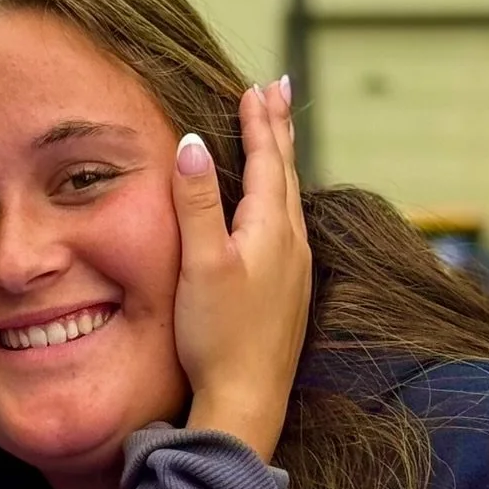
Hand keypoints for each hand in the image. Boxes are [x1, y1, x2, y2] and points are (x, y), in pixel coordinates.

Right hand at [172, 79, 311, 462]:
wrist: (247, 400)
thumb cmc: (219, 337)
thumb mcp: (200, 264)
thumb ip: (196, 204)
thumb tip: (193, 144)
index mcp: (270, 230)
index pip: (267, 160)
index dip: (259, 122)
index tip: (256, 88)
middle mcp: (292, 245)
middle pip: (286, 173)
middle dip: (279, 130)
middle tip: (278, 92)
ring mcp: (295, 271)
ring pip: (290, 200)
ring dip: (282, 164)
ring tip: (278, 140)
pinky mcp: (289, 295)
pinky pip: (288, 229)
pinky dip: (280, 201)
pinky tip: (277, 212)